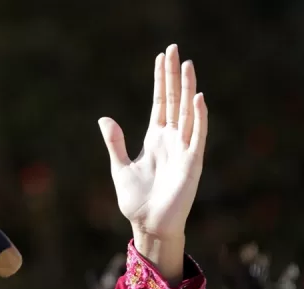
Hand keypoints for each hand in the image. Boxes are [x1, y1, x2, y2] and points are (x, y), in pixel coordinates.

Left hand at [99, 45, 206, 274]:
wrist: (148, 225)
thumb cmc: (136, 200)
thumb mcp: (120, 167)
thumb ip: (115, 143)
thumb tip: (105, 119)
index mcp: (155, 139)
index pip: (160, 102)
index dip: (161, 80)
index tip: (161, 57)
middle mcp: (171, 140)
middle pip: (174, 100)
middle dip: (174, 76)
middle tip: (175, 49)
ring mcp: (183, 149)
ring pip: (187, 112)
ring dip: (188, 89)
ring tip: (187, 65)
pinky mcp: (192, 163)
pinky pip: (198, 136)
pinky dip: (198, 117)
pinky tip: (197, 98)